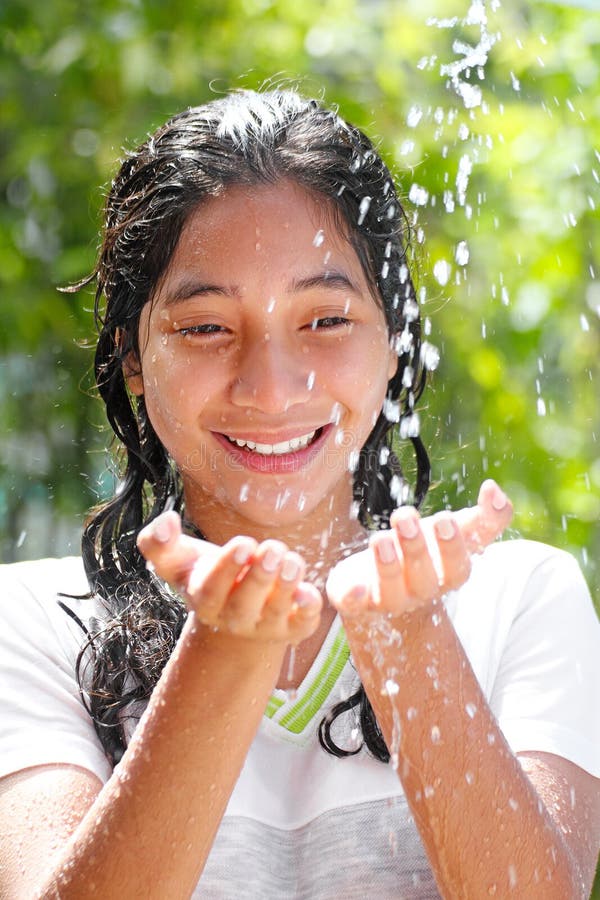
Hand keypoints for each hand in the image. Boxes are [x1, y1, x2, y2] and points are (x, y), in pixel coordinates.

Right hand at [137, 512, 321, 642]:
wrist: (235, 619)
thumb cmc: (207, 578)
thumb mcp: (181, 562)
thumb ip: (160, 543)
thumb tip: (164, 520)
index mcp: (205, 600)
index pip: (211, 589)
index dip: (226, 568)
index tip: (242, 543)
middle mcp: (234, 618)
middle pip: (244, 603)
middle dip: (259, 576)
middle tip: (271, 549)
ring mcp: (265, 625)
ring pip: (275, 611)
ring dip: (285, 586)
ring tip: (292, 561)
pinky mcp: (293, 627)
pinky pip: (302, 624)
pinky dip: (308, 610)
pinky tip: (311, 591)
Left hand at [326, 480, 512, 616]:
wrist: (383, 579)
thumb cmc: (425, 550)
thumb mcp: (454, 532)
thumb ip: (484, 518)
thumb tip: (495, 490)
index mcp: (446, 575)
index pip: (457, 568)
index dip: (453, 548)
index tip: (445, 519)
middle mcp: (420, 592)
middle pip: (423, 578)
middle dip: (416, 548)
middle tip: (406, 518)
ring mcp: (388, 599)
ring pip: (390, 592)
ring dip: (386, 565)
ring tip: (380, 538)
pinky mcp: (357, 601)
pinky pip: (355, 605)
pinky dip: (353, 598)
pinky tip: (350, 590)